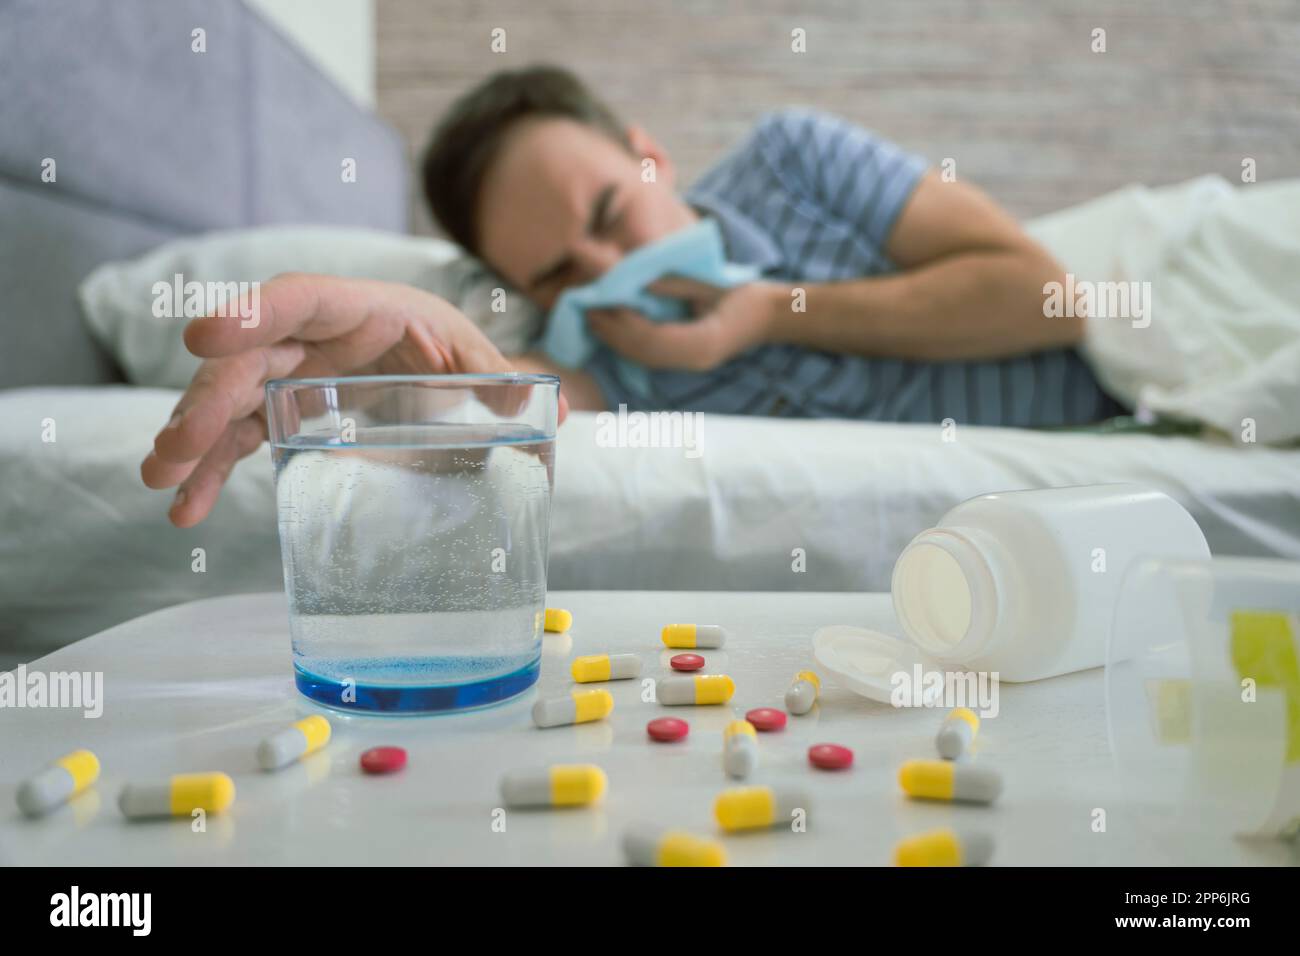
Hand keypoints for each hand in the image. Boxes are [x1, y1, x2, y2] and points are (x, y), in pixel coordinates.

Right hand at [141, 273, 566, 526]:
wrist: (434, 362)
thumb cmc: (450, 347)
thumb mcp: (478, 359)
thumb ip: (505, 378)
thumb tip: (557, 405)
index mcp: (362, 308)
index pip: (300, 298)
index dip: (253, 314)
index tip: (208, 337)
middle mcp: (313, 338)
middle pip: (250, 359)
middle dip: (208, 399)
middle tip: (175, 447)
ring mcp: (290, 375)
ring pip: (231, 400)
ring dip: (194, 439)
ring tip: (164, 481)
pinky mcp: (283, 412)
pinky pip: (239, 437)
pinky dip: (213, 471)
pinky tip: (187, 509)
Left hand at [586, 277, 786, 371]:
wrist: (770, 315)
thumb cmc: (743, 294)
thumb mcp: (707, 283)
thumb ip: (672, 284)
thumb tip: (633, 281)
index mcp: (705, 342)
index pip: (652, 338)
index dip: (621, 323)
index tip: (597, 304)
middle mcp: (695, 359)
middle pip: (643, 352)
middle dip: (610, 332)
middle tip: (584, 309)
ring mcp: (692, 364)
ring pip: (644, 357)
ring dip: (614, 338)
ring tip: (591, 316)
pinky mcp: (686, 360)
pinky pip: (651, 355)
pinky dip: (628, 341)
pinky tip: (612, 325)